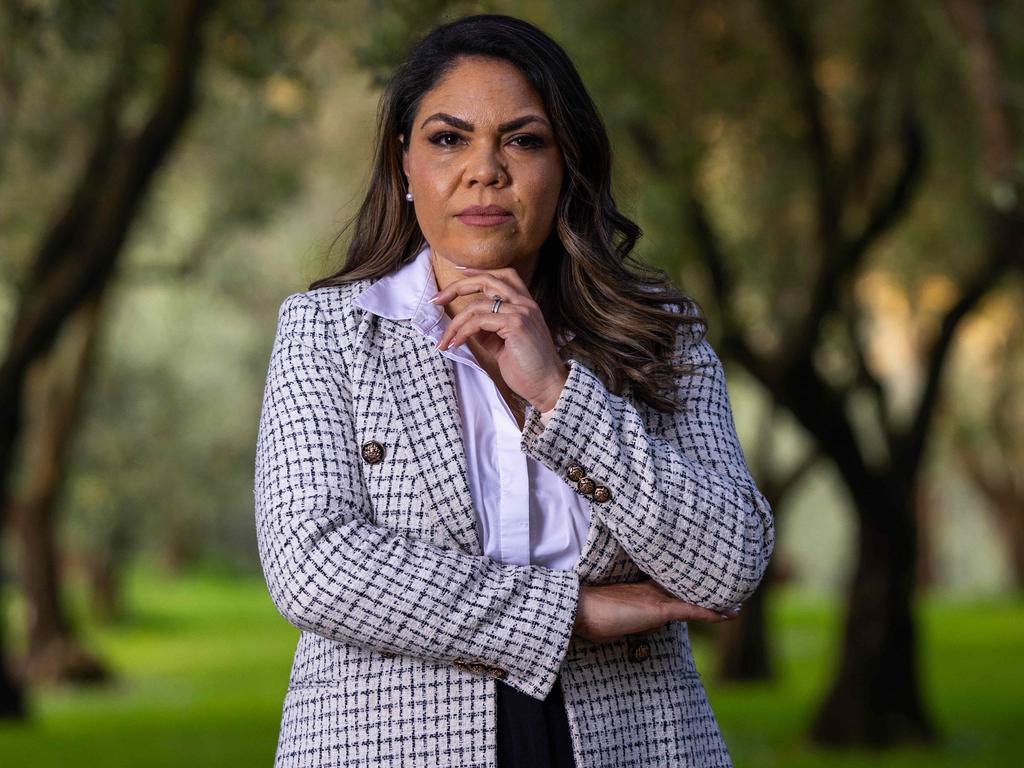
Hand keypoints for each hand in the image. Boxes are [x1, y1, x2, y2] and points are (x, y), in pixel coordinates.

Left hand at [430, 266, 567, 411]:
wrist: (547, 386)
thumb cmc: (527, 368)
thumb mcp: (503, 344)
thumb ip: (487, 329)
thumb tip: (465, 324)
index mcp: (525, 305)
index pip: (503, 275)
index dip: (478, 272)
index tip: (458, 275)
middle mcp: (525, 303)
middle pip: (487, 280)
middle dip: (457, 287)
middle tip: (436, 300)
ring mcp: (521, 312)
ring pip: (477, 304)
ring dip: (455, 323)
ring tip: (445, 340)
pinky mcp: (515, 324)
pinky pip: (479, 321)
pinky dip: (463, 331)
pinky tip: (456, 343)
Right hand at [572, 579, 740, 643]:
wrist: (578, 610)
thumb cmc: (587, 615)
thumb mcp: (609, 616)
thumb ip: (622, 616)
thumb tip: (626, 624)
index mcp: (639, 588)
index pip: (668, 583)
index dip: (686, 580)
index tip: (701, 575)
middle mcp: (651, 589)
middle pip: (683, 585)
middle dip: (703, 584)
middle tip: (727, 581)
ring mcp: (655, 597)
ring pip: (692, 595)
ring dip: (714, 598)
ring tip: (738, 597)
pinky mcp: (658, 609)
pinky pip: (691, 611)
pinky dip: (711, 613)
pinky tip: (729, 613)